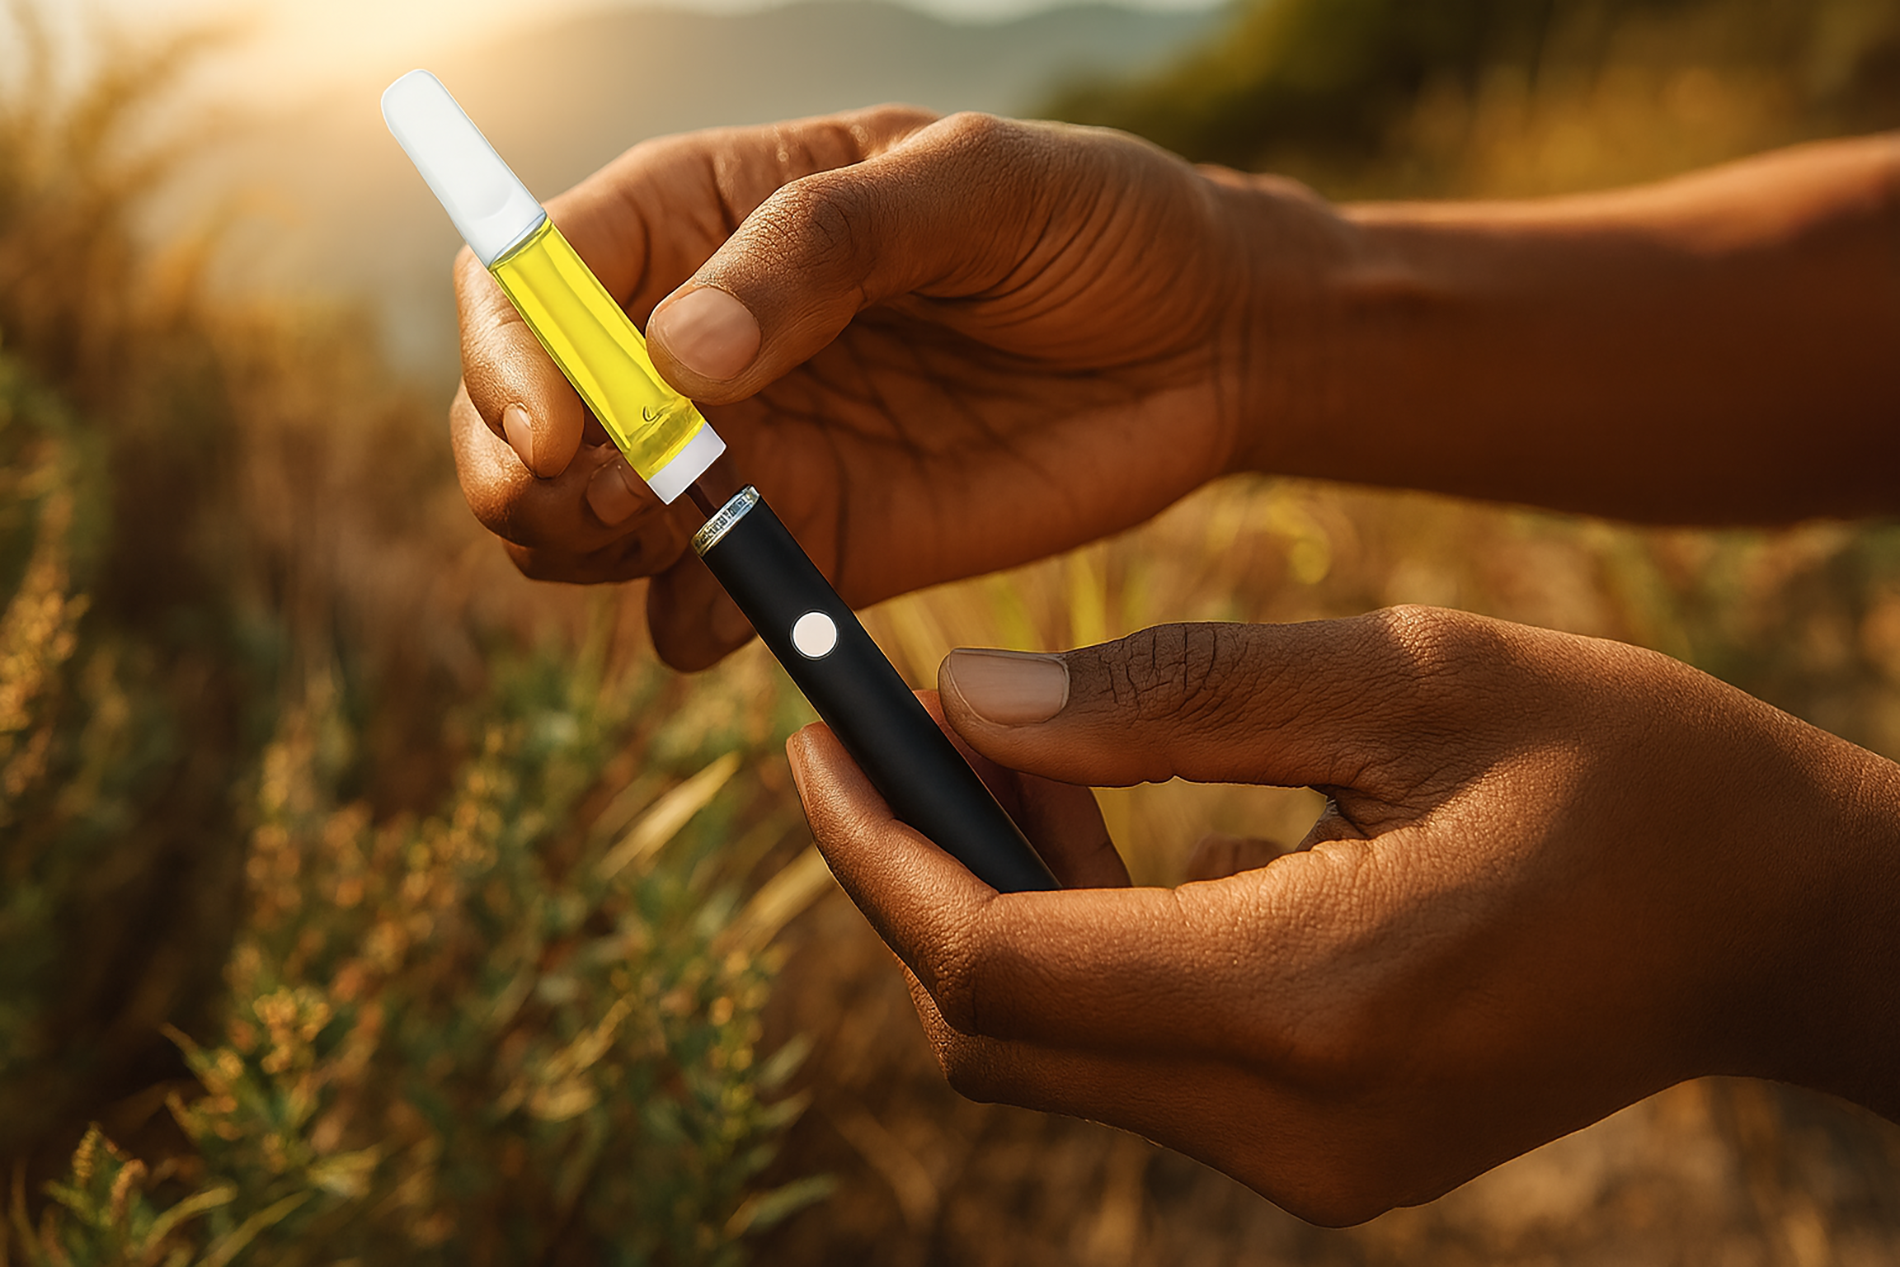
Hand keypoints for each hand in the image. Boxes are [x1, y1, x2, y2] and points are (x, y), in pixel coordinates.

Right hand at [452, 107, 1344, 668]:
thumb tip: (678, 349)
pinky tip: (745, 615)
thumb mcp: (977, 188)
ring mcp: (752, 453)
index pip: (535, 272)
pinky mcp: (818, 547)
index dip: (512, 353)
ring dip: (591, 552)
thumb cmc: (1096, 223)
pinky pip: (700, 608)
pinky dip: (692, 624)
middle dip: (531, 476)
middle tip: (624, 506)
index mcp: (712, 216)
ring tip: (687, 540)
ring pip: (590, 522)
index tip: (562, 429)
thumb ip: (829, 246)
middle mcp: (702, 341)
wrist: (1206, 342)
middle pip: (535, 415)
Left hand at [784, 608, 1899, 1223]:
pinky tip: (1117, 842)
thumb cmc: (1625, 769)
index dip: (875, 849)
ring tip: (1023, 761)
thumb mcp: (1405, 677)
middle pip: (993, 1026)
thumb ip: (1168, 697)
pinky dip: (1080, 955)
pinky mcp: (1321, 1158)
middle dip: (913, 877)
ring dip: (997, 911)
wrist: (1783, 922)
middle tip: (898, 729)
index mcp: (1312, 998)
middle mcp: (1290, 1124)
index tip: (816, 736)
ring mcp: (1306, 1166)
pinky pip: (1131, 1065)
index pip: (993, 958)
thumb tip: (963, 698)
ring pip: (1050, 1054)